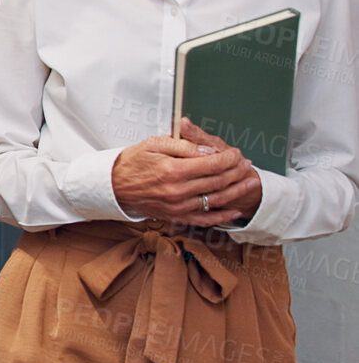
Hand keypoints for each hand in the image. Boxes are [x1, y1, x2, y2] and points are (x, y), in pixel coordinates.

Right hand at [111, 121, 260, 225]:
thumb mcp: (155, 143)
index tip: (236, 153)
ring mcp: (178, 206)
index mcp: (174, 170)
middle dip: (237, 171)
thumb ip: (184, 145)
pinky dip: (223, 216)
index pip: (212, 163)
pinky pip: (205, 219)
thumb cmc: (132, 162)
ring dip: (237, 191)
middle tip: (246, 164)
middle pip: (218, 181)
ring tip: (251, 182)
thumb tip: (209, 150)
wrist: (112, 186)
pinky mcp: (176, 216)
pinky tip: (235, 210)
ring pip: (216, 199)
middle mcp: (178, 190)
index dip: (229, 158)